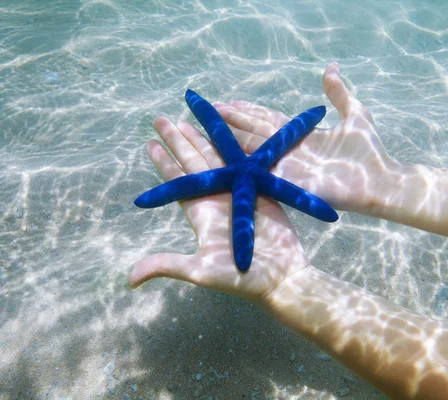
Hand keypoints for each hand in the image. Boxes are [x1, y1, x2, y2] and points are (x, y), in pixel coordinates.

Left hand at [129, 117, 308, 302]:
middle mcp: (216, 200)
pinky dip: (235, 147)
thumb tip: (129, 281)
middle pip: (192, 163)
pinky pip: (244, 163)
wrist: (281, 277)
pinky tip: (227, 132)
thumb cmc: (241, 278)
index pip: (176, 182)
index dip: (163, 162)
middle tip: (162, 119)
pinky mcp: (260, 192)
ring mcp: (239, 194)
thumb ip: (166, 266)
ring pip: (216, 159)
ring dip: (202, 140)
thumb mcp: (200, 272)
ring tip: (189, 119)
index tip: (149, 143)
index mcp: (200, 214)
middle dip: (177, 141)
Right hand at [212, 62, 391, 212]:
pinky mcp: (287, 181)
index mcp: (303, 134)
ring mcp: (286, 166)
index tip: (230, 101)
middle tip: (209, 109)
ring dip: (230, 135)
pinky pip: (260, 169)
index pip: (270, 119)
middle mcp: (290, 149)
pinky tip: (222, 150)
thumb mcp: (355, 113)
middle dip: (232, 119)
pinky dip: (241, 160)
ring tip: (209, 122)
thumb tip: (330, 68)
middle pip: (255, 130)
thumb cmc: (370, 152)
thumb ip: (338, 93)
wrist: (380, 181)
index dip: (250, 110)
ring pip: (252, 146)